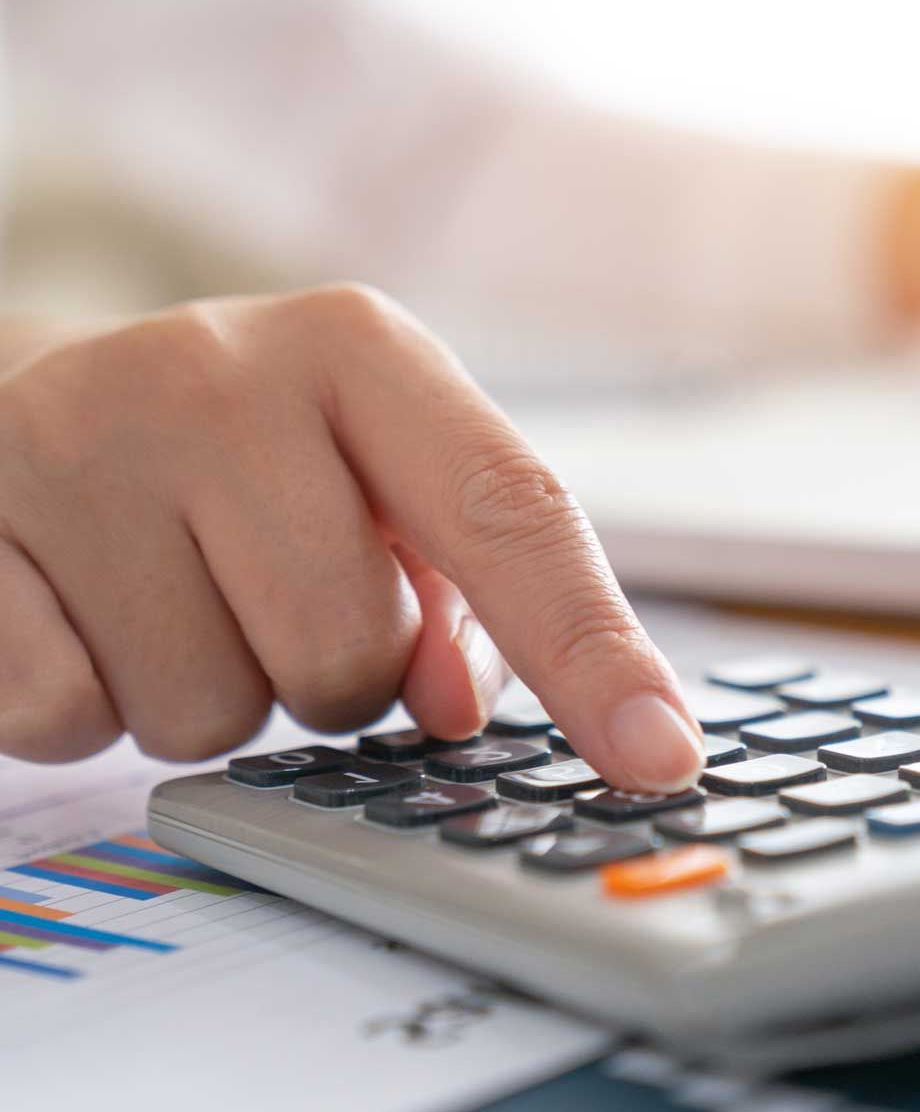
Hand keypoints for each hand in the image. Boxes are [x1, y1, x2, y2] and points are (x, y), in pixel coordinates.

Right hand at [0, 284, 704, 789]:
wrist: (10, 405)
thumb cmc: (241, 464)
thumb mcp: (369, 476)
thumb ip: (460, 585)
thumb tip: (460, 712)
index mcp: (359, 349)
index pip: (511, 515)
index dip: (593, 654)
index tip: (662, 761)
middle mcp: (217, 370)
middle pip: (348, 654)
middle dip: (329, 680)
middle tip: (270, 605)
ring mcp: (69, 440)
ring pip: (207, 711)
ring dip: (207, 696)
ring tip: (167, 598)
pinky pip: (65, 716)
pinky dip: (85, 707)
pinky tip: (76, 615)